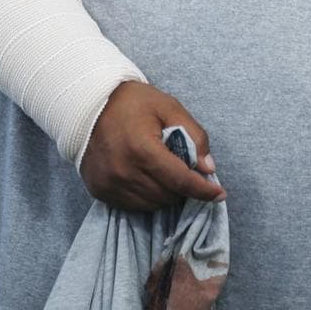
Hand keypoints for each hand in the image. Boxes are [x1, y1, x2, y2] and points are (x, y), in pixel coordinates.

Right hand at [80, 80, 225, 210]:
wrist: (91, 104)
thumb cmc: (134, 103)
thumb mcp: (169, 107)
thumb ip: (193, 134)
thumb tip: (208, 168)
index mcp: (142, 148)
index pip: (180, 180)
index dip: (202, 190)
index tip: (219, 194)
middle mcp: (123, 171)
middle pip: (168, 195)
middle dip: (184, 188)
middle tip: (188, 172)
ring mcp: (109, 184)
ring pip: (152, 204)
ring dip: (167, 194)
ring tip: (168, 173)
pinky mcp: (100, 191)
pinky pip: (133, 206)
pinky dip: (148, 197)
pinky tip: (150, 179)